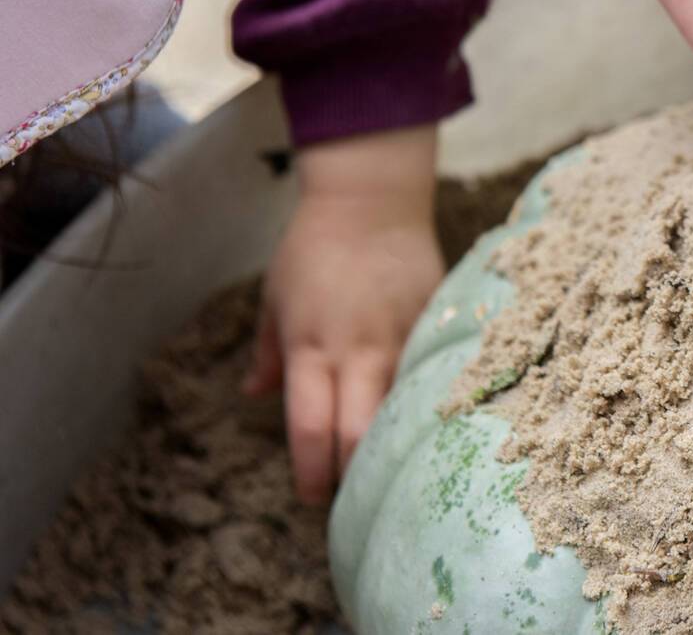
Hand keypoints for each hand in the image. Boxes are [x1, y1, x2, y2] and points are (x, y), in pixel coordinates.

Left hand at [243, 126, 442, 503]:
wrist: (373, 200)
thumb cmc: (315, 247)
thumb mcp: (276, 298)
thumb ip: (269, 351)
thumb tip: (254, 395)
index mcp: (312, 346)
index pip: (311, 426)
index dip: (312, 470)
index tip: (312, 496)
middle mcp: (358, 348)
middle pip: (361, 431)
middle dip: (355, 471)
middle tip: (353, 494)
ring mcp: (403, 336)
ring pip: (404, 411)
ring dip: (394, 444)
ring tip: (391, 466)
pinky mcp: (435, 322)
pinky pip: (431, 375)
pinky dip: (426, 402)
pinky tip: (430, 421)